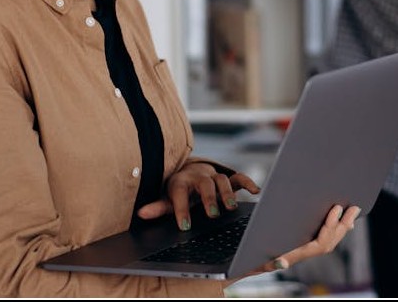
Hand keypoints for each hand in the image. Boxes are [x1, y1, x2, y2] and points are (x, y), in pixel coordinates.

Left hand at [136, 162, 259, 230]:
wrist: (192, 172)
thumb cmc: (180, 191)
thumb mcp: (168, 199)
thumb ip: (158, 207)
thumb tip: (141, 213)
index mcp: (181, 182)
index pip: (180, 193)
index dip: (182, 209)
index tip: (184, 226)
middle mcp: (199, 177)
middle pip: (205, 183)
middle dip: (209, 198)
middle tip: (212, 213)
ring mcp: (215, 177)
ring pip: (222, 180)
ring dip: (227, 193)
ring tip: (231, 208)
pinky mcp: (229, 178)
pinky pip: (239, 177)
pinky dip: (248, 182)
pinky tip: (255, 191)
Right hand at [249, 204, 361, 274]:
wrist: (247, 265)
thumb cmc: (252, 260)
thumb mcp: (259, 261)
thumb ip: (270, 263)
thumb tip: (282, 264)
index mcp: (297, 255)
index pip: (321, 243)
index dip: (330, 226)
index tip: (336, 209)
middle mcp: (304, 253)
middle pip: (330, 241)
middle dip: (342, 225)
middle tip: (353, 208)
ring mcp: (306, 249)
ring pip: (330, 240)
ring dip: (342, 226)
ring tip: (352, 211)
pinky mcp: (304, 244)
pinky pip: (324, 237)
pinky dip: (334, 228)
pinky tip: (340, 218)